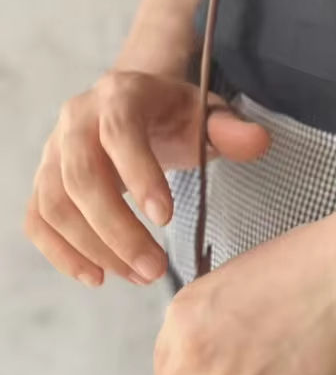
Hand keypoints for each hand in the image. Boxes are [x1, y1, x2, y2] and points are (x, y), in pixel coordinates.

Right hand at [22, 71, 269, 285]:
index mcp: (120, 96)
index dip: (139, 175)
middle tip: (156, 269)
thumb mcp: (209, 116)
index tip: (166, 219)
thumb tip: (258, 140)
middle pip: (81, 178)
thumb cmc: (177, 117)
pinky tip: (98, 277)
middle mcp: (76, 119)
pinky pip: (39, 219)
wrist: (137, 106)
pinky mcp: (45, 180)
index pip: (120, 132)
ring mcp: (53, 151)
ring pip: (56, 204)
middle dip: (118, 231)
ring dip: (95, 249)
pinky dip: (61, 253)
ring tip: (140, 277)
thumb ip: (232, 130)